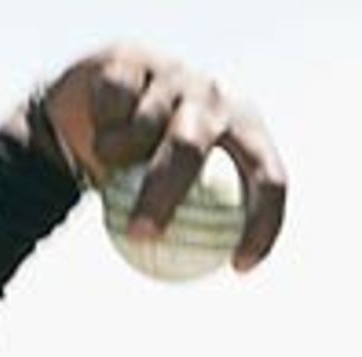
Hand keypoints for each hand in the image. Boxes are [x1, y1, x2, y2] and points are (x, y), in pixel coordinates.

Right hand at [11, 45, 286, 271]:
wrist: (94, 121)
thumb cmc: (143, 181)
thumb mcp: (178, 212)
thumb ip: (197, 241)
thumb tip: (210, 292)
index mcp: (244, 132)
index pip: (268, 178)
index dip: (263, 223)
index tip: (238, 267)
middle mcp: (214, 97)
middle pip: (192, 146)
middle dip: (162, 193)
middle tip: (141, 234)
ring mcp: (173, 74)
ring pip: (140, 125)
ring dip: (116, 158)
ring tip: (110, 169)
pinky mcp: (132, 60)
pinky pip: (111, 106)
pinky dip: (101, 130)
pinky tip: (98, 137)